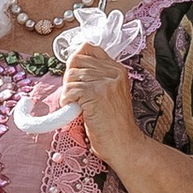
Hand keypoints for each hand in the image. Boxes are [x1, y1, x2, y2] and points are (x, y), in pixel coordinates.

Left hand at [58, 36, 141, 171]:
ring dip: (68, 92)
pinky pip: (69, 90)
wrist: (124, 144)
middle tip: (76, 96)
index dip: (76, 62)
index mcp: (117, 69)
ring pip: (71, 76)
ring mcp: (106, 82)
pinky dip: (67, 101)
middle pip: (75, 61)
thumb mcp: (109, 93)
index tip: (76, 79)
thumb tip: (71, 68)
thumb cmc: (113, 124)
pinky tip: (78, 111)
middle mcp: (113, 71)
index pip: (87, 48)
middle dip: (70, 79)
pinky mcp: (96, 94)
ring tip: (79, 105)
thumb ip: (96, 77)